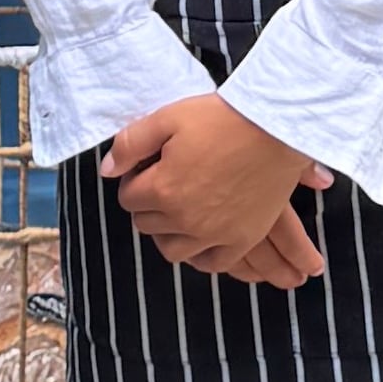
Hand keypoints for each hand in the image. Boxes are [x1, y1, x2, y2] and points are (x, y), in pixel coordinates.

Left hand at [102, 92, 328, 290]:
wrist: (275, 127)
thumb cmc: (221, 118)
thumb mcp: (168, 117)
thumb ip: (130, 144)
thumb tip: (107, 171)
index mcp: (163, 189)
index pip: (128, 197)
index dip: (135, 180)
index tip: (150, 168)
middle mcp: (185, 219)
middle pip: (147, 224)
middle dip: (149, 204)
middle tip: (166, 183)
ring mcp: (215, 234)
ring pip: (173, 249)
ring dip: (169, 232)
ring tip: (180, 210)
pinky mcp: (241, 239)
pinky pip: (211, 263)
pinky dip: (201, 254)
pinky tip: (201, 237)